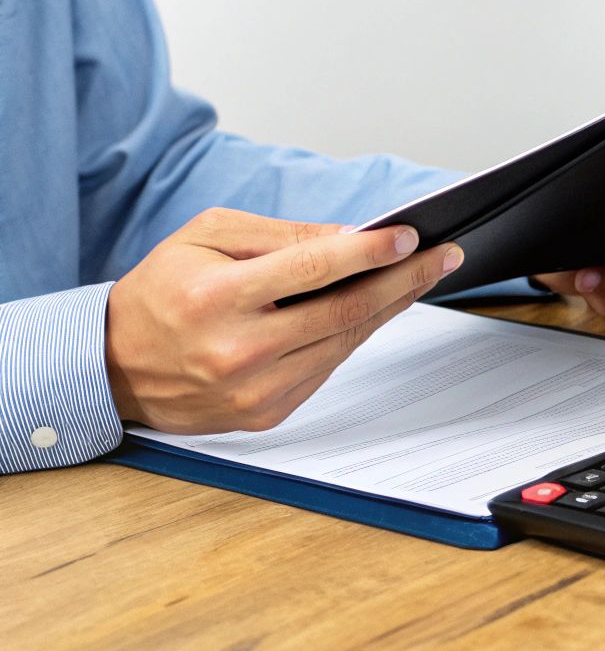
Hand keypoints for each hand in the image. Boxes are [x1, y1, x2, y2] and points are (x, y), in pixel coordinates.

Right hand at [105, 208, 462, 433]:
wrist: (114, 367)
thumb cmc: (161, 292)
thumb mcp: (205, 239)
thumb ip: (280, 237)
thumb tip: (351, 237)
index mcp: (216, 298)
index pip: (311, 270)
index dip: (368, 252)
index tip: (411, 236)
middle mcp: (237, 350)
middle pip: (344, 310)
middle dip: (405, 278)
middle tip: (444, 254)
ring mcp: (256, 389)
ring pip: (345, 341)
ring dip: (393, 306)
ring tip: (423, 275)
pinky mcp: (267, 413)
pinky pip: (329, 365)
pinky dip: (357, 334)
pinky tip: (379, 307)